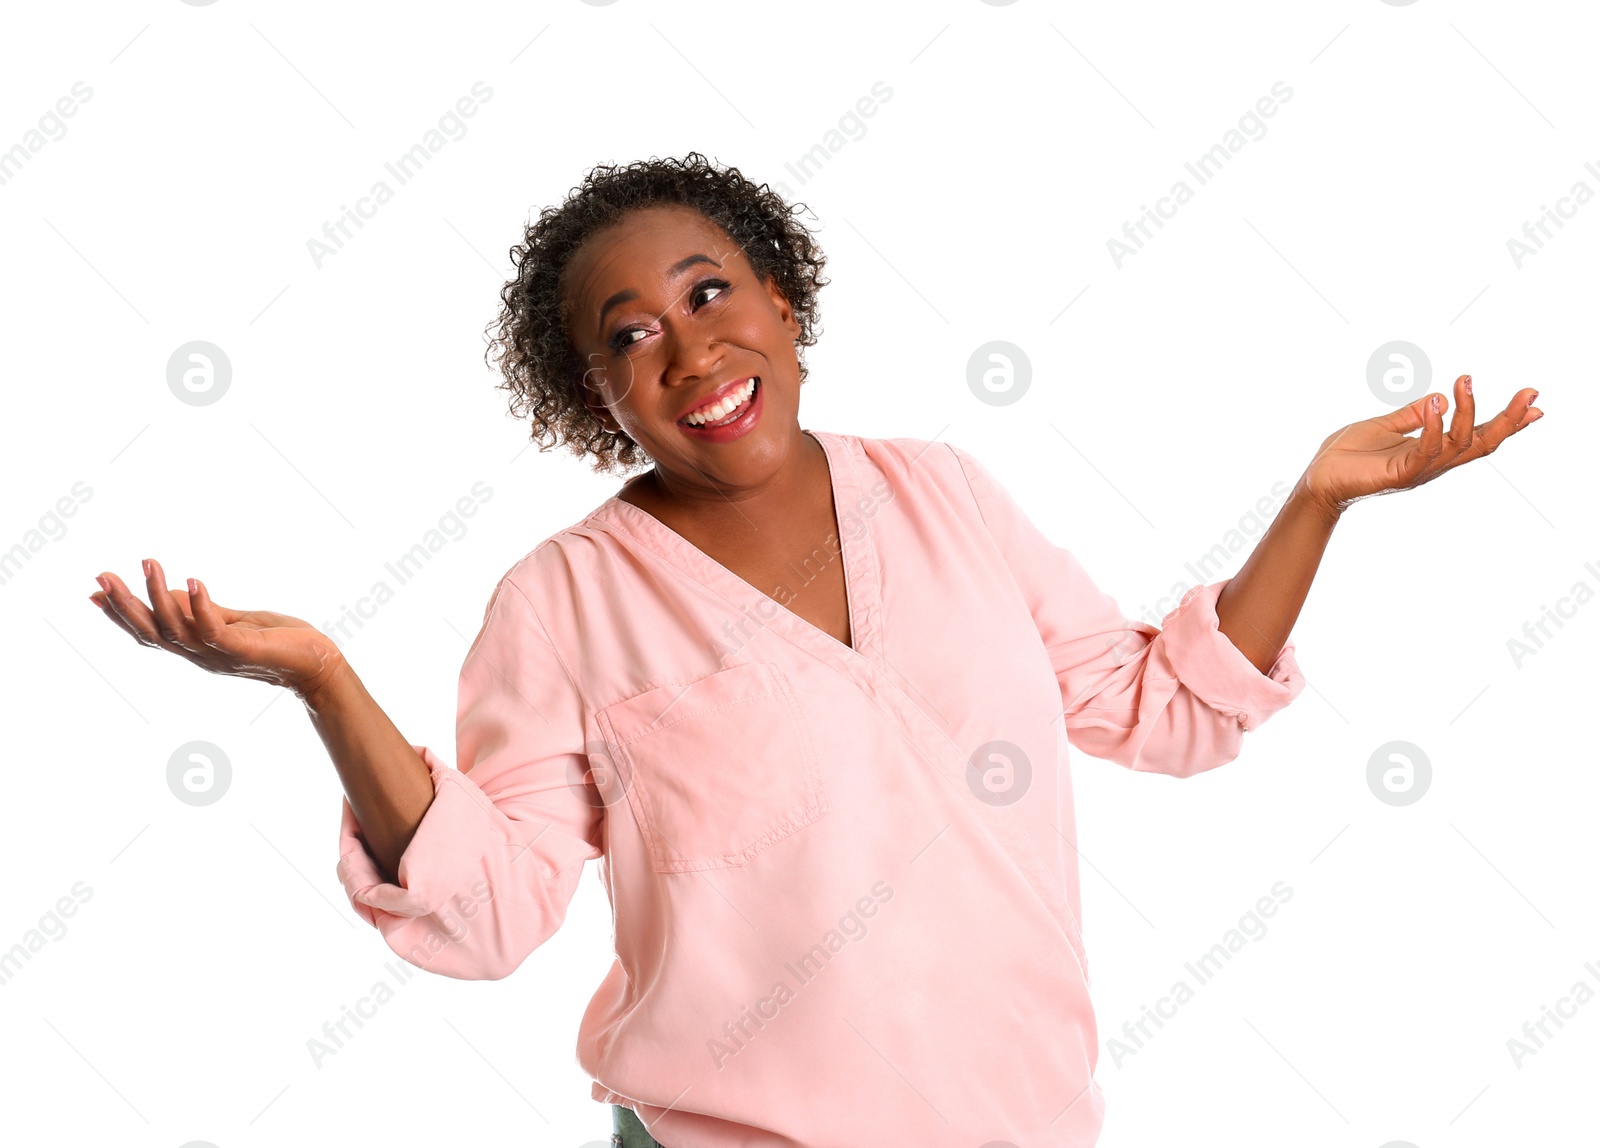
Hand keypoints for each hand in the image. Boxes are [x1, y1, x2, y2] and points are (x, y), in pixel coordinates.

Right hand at [89, 558, 345, 699]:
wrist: (317, 664)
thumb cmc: (276, 641)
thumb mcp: (231, 621)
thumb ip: (201, 610)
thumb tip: (170, 590)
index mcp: (194, 647)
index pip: (149, 633)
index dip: (120, 615)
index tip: (93, 591)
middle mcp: (200, 654)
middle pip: (151, 633)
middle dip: (124, 605)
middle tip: (101, 576)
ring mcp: (218, 654)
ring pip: (176, 629)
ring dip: (158, 595)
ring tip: (148, 562)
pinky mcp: (242, 650)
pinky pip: (214, 629)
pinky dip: (201, 605)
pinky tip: (195, 580)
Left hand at [1296, 376, 1542, 517]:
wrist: (1318, 479)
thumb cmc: (1349, 455)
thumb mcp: (1385, 426)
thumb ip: (1413, 415)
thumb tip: (1439, 397)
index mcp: (1433, 451)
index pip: (1477, 436)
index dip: (1507, 421)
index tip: (1535, 403)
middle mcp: (1433, 463)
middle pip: (1482, 444)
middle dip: (1509, 420)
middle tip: (1530, 394)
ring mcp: (1418, 470)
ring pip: (1460, 446)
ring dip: (1467, 412)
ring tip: (1464, 382)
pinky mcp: (1399, 475)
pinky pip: (1425, 451)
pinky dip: (1434, 426)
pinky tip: (1436, 403)